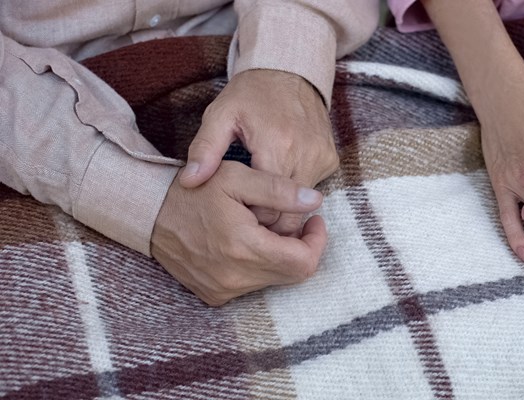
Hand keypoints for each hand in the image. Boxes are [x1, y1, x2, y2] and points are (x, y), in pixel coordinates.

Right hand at [152, 161, 327, 305]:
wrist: (148, 213)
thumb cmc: (195, 189)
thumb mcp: (237, 178)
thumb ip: (279, 190)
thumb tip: (315, 202)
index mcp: (244, 247)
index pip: (304, 262)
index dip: (317, 241)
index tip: (315, 220)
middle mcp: (234, 277)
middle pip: (293, 274)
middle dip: (302, 247)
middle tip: (298, 221)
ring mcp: (222, 290)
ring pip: (275, 280)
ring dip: (280, 256)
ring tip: (267, 228)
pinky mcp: (213, 295)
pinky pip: (252, 285)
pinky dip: (259, 266)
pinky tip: (248, 243)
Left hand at [180, 69, 338, 235]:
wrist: (290, 73)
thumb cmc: (251, 95)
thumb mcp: (220, 115)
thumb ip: (205, 150)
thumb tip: (190, 181)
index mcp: (277, 146)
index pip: (265, 206)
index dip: (248, 211)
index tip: (235, 204)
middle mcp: (305, 155)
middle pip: (287, 212)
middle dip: (267, 215)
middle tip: (247, 204)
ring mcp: (321, 158)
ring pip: (301, 204)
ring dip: (282, 204)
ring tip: (261, 189)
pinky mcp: (330, 159)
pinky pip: (312, 188)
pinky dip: (295, 189)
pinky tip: (280, 174)